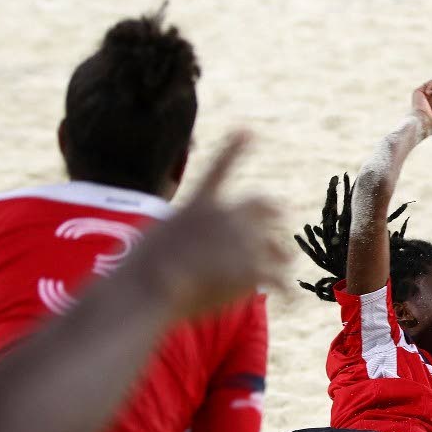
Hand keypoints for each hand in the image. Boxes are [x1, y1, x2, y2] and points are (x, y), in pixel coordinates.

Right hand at [128, 132, 288, 317]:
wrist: (151, 285)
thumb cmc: (138, 271)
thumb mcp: (149, 243)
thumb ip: (171, 242)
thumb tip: (169, 258)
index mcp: (198, 204)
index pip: (220, 167)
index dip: (235, 147)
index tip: (247, 131)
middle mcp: (228, 216)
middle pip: (264, 205)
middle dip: (276, 210)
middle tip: (284, 215)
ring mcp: (244, 241)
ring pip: (276, 247)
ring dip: (282, 253)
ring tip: (287, 261)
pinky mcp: (254, 269)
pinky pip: (279, 281)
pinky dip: (287, 292)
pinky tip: (292, 300)